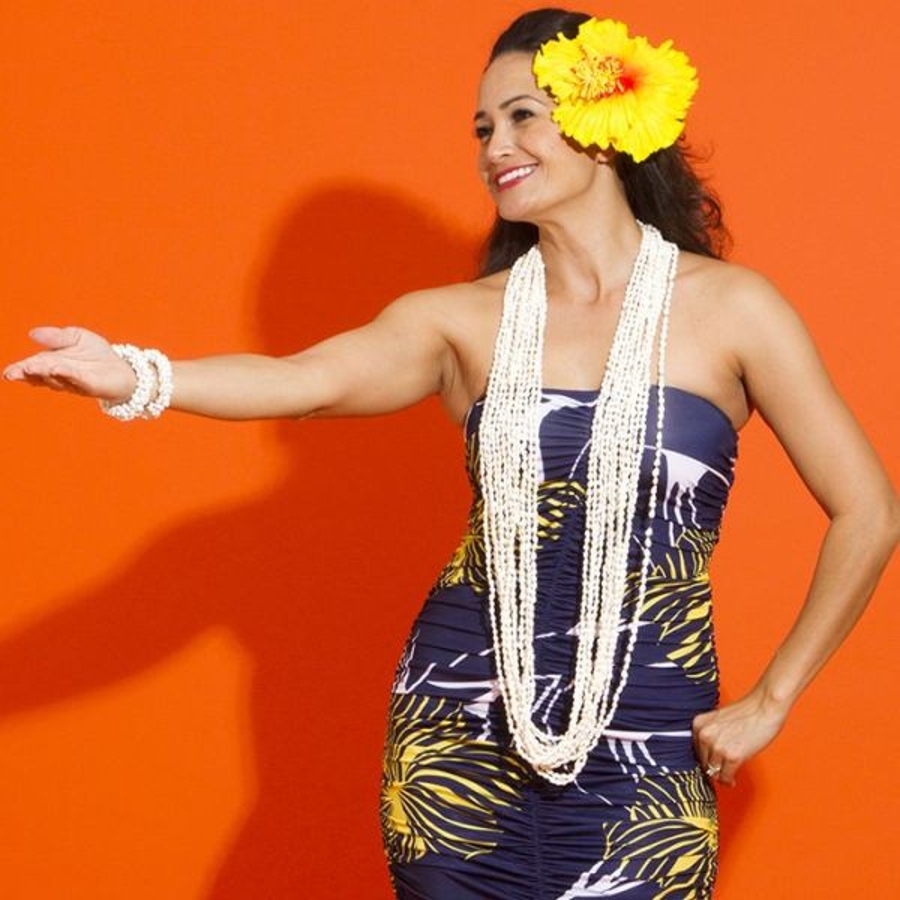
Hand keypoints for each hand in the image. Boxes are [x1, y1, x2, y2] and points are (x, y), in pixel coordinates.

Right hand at [4, 326, 135, 401]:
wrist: (122, 369)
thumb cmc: (96, 354)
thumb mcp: (76, 337)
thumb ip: (56, 336)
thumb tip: (33, 333)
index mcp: (51, 363)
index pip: (31, 367)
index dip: (19, 370)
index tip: (8, 373)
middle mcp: (59, 375)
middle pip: (40, 376)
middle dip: (27, 373)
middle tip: (15, 373)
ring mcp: (74, 382)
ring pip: (56, 379)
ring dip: (44, 373)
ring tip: (32, 367)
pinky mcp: (91, 385)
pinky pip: (78, 380)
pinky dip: (68, 374)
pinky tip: (58, 368)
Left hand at [692, 689, 788, 786]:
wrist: (765, 706)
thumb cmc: (747, 711)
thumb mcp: (718, 720)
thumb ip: (710, 734)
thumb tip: (708, 754)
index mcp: (699, 724)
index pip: (694, 750)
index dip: (704, 759)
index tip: (709, 764)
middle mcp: (705, 735)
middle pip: (703, 762)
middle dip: (712, 768)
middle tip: (720, 772)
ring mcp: (718, 746)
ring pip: (713, 772)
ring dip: (720, 776)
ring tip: (727, 776)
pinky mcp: (732, 756)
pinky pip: (725, 777)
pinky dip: (728, 781)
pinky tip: (732, 780)